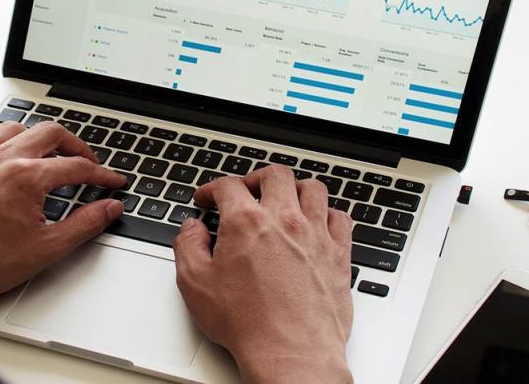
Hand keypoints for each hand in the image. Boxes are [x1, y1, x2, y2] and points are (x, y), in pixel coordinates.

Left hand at [0, 121, 126, 321]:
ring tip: (46, 156)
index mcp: (27, 177)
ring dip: (37, 139)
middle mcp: (0, 159)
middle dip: (75, 146)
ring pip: (14, 130)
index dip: (102, 174)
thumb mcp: (44, 250)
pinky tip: (4, 163)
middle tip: (85, 162)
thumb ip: (84, 225)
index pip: (77, 167)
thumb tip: (108, 209)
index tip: (111, 181)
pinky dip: (2, 147)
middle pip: (50, 133)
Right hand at [173, 166, 354, 383]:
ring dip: (295, 188)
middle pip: (275, 175)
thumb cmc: (248, 324)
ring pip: (312, 188)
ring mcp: (316, 234)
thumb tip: (191, 229)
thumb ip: (188, 247)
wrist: (292, 353)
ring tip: (285, 199)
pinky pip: (340, 218)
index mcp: (246, 223)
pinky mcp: (339, 254)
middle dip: (256, 178)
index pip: (228, 186)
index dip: (212, 188)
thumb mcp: (195, 285)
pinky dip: (328, 214)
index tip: (208, 198)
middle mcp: (284, 220)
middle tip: (247, 190)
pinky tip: (318, 222)